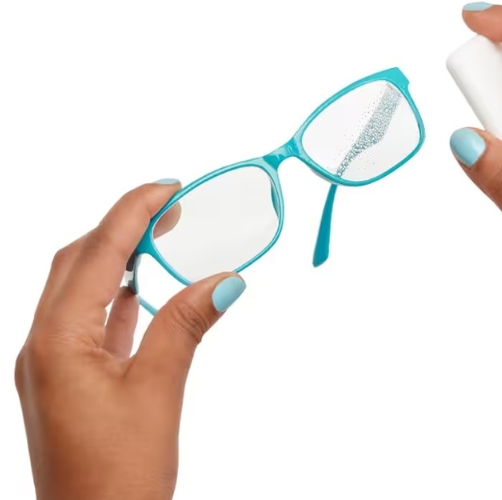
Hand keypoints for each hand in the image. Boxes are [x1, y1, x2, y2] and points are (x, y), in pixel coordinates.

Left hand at [15, 181, 246, 499]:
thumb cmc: (118, 478)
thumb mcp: (158, 392)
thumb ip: (185, 327)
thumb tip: (225, 280)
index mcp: (56, 342)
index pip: (95, 254)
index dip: (132, 211)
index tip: (170, 185)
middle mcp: (42, 346)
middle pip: (75, 262)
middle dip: (121, 225)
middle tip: (172, 205)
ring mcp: (50, 366)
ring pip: (77, 290)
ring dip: (116, 257)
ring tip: (161, 237)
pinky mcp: (66, 383)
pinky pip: (85, 321)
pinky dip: (114, 296)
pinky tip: (140, 290)